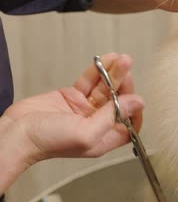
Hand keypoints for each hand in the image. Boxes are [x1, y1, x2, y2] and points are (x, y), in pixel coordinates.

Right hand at [2, 53, 143, 161]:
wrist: (15, 133)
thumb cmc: (47, 142)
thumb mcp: (86, 134)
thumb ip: (112, 118)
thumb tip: (136, 104)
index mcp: (103, 138)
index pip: (129, 124)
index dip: (136, 111)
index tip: (137, 97)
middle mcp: (96, 123)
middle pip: (119, 101)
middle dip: (125, 85)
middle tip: (127, 70)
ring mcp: (84, 109)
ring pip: (105, 88)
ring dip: (114, 73)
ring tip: (122, 59)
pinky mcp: (71, 96)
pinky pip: (89, 81)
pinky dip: (98, 71)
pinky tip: (106, 60)